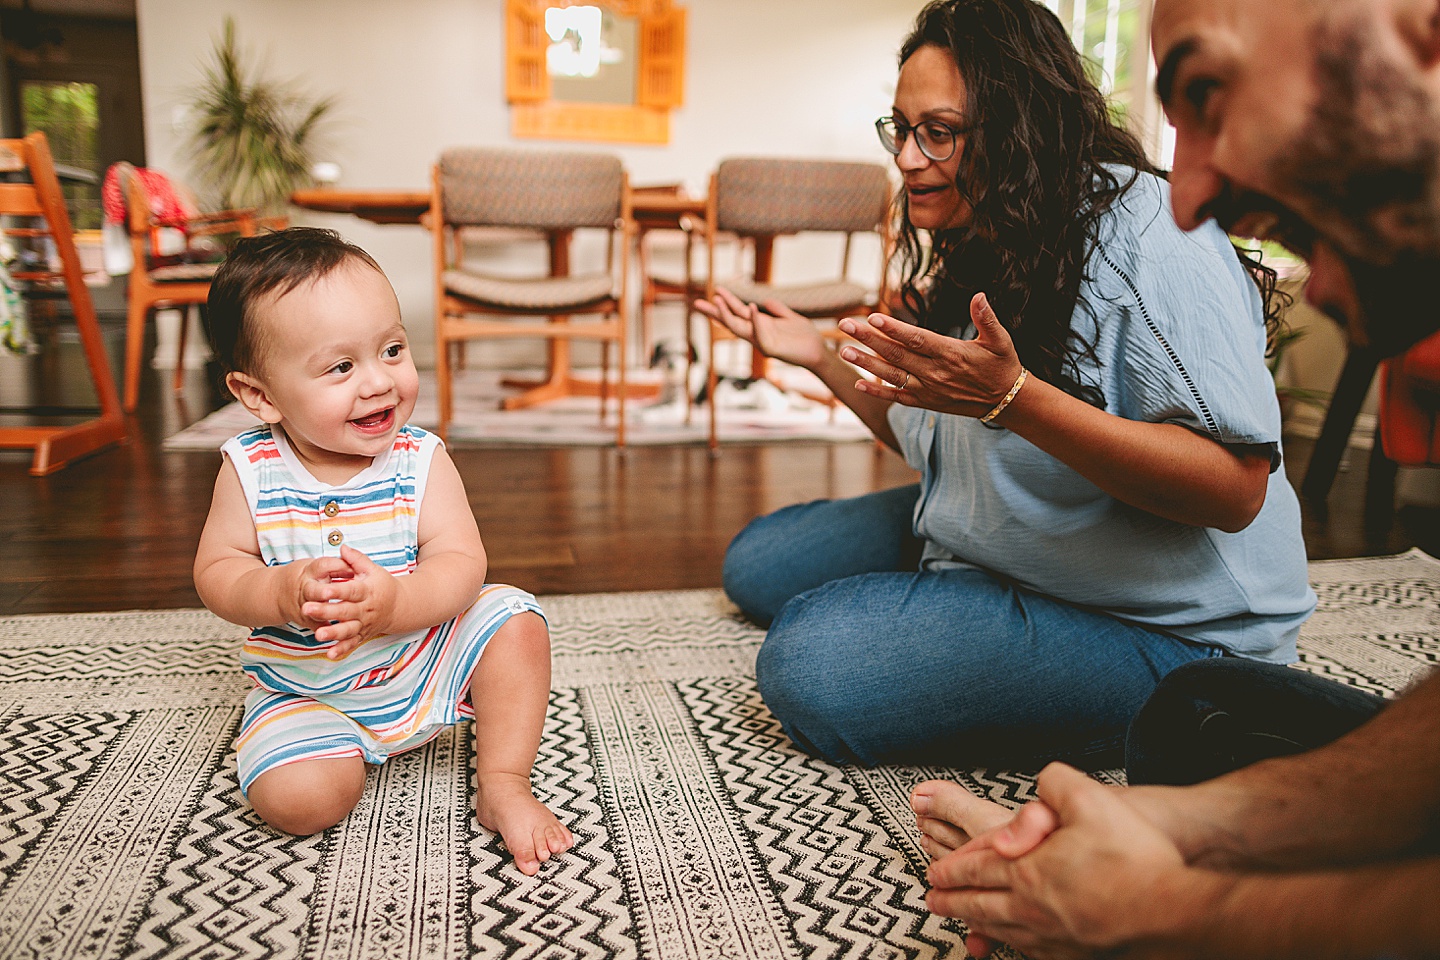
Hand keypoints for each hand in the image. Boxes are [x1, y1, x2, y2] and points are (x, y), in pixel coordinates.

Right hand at [284, 554, 356, 631]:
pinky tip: (336, 636)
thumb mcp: (318, 566)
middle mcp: (306, 588)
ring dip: (322, 615)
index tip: (352, 569)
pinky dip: (325, 632)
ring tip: (335, 619)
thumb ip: (337, 565)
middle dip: (321, 592)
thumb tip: (354, 566)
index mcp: (311, 571)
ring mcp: (304, 605)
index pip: (323, 566)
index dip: (337, 566)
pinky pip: (316, 626)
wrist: (279, 592)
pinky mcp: (306, 620)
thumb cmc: (307, 576)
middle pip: (313, 590)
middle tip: (328, 593)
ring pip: (313, 611)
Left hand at [300, 545, 399, 657]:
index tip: (323, 589)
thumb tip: (342, 547)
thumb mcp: (373, 569)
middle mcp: (366, 609)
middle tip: (307, 609)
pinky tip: (330, 654)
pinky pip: (352, 644)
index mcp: (367, 591)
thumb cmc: (383, 585)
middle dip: (326, 611)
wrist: (400, 606)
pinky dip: (342, 650)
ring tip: (317, 634)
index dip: (338, 590)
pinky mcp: (363, 635)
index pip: (351, 590)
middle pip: (345, 611)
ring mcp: (364, 624)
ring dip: (333, 634)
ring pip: (348, 630)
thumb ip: (356, 559)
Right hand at [693, 286, 827, 370]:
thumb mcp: (790, 318)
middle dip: (715, 312)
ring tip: (718, 300)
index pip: (738, 312)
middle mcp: (756, 334)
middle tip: (697, 303)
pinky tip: (751, 307)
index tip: (714, 291)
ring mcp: (762, 341)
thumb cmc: (805, 337)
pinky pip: (759, 333)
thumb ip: (777, 310)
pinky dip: (755, 320)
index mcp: (759, 325)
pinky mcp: (771, 348)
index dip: (726, 303)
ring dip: (728, 314)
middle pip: (730, 321)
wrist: (818, 352)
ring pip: (739, 328)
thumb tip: (766, 301)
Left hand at [838, 292, 1023, 418]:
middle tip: (846, 325)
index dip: (894, 329)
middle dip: (869, 339)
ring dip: (866, 363)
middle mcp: (935, 373)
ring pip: (891, 375)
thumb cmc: (1002, 365)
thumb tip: (979, 295)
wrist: (1006, 401)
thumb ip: (987, 318)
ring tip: (844, 350)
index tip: (873, 318)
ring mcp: (928, 389)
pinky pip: (897, 397)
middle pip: (896, 354)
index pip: (916, 339)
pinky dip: (877, 391)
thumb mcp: (1001, 339)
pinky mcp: (926, 402)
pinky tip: (858, 382)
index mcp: (951, 353)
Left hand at [927, 763, 1193, 959]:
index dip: (952, 869)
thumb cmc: (1134, 858)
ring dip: (976, 923)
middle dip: (952, 899)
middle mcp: (1031, 907)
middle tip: (932, 899)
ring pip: (1002, 929)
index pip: (976, 868)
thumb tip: (1036, 789)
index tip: (932, 873)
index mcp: (1026, 869)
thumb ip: (1054, 784)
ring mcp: (1052, 936)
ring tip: (963, 922)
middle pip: (979, 903)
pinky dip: (1012, 945)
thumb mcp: (1089, 798)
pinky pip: (1030, 951)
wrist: (1172, 911)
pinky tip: (1014, 943)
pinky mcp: (1075, 953)